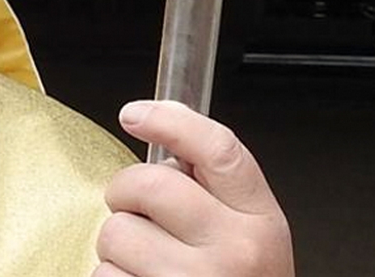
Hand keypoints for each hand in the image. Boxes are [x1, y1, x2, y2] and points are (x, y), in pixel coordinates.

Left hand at [94, 100, 293, 276]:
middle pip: (148, 184)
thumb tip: (163, 127)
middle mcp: (233, 252)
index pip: (218, 149)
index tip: (136, 113)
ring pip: (115, 234)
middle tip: (137, 209)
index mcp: (258, 221)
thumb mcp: (250, 231)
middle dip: (127, 192)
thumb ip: (216, 186)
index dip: (170, 121)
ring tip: (147, 263)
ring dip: (117, 247)